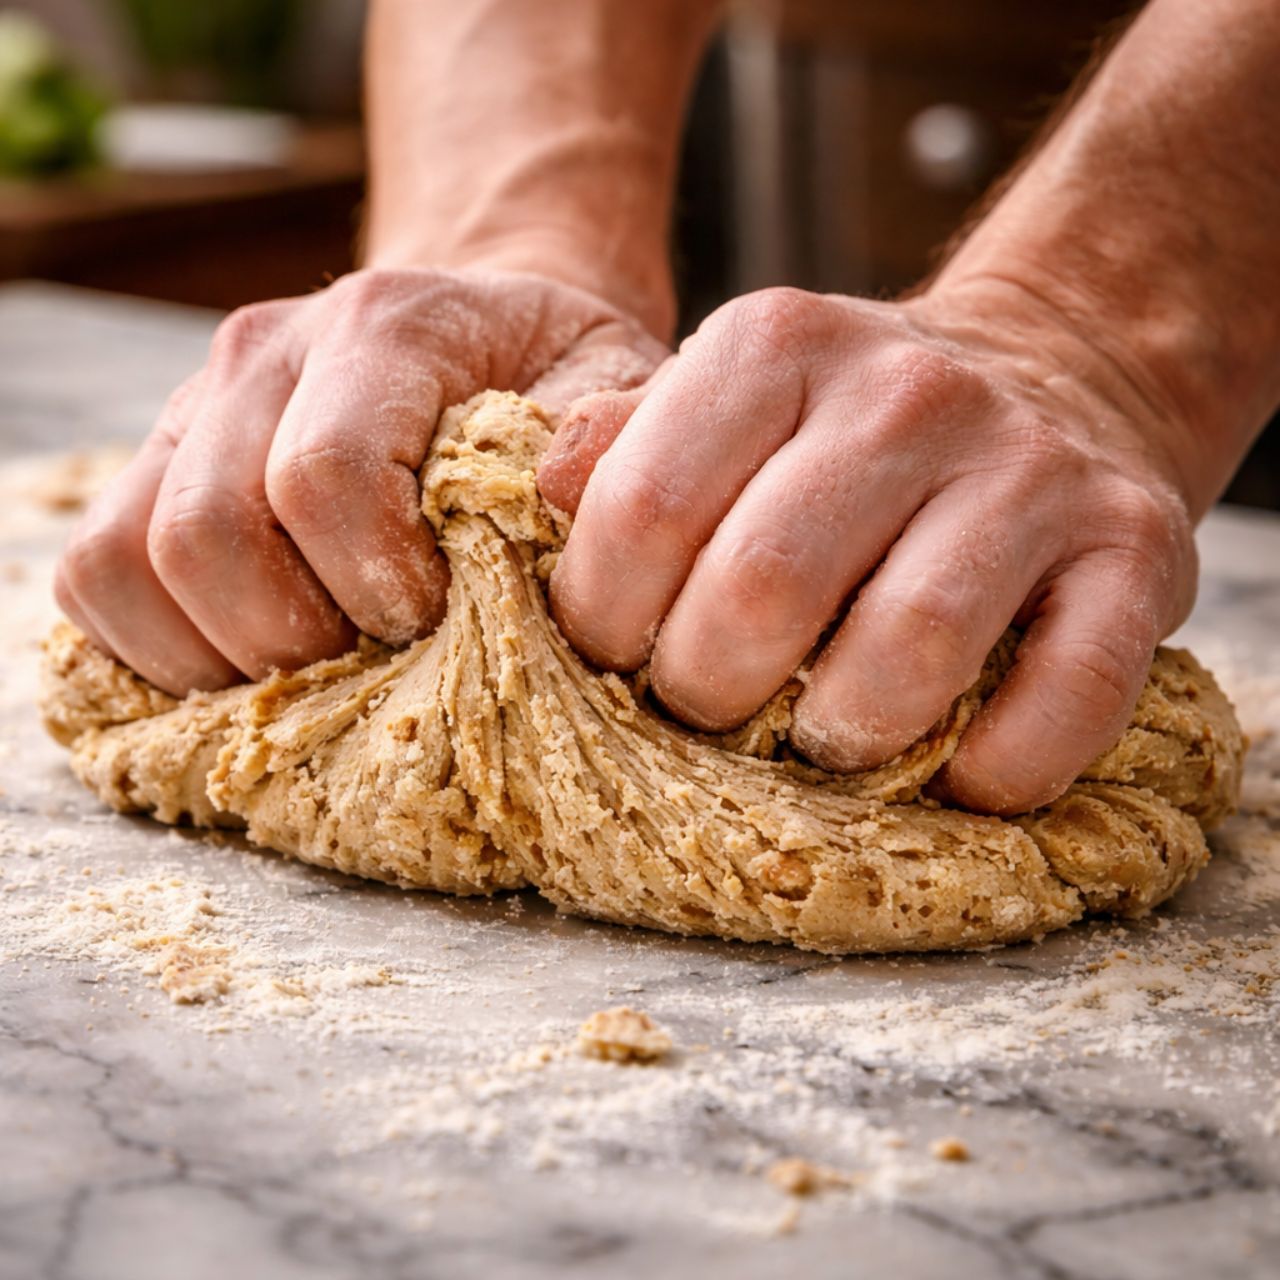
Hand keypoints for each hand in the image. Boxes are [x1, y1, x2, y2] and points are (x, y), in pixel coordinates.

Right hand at [55, 267, 664, 695]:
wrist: (482, 331)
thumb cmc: (554, 379)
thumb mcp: (620, 384)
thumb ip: (610, 438)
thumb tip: (558, 497)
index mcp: (385, 326)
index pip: (326, 477)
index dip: (380, 583)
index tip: (440, 617)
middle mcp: (264, 355)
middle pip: (210, 536)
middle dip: (302, 637)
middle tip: (381, 651)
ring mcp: (193, 407)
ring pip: (131, 564)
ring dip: (228, 653)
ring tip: (324, 655)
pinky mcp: (152, 465)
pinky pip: (96, 577)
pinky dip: (162, 647)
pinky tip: (259, 652)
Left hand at [539, 286, 1198, 813]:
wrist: (1053, 380)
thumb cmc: (850, 432)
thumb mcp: (730, 396)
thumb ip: (629, 442)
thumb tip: (543, 495)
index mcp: (777, 345)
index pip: (643, 507)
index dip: (604, 618)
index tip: (616, 658)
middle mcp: (906, 393)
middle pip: (760, 591)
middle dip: (708, 695)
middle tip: (713, 711)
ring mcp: (1031, 468)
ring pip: (908, 650)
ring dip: (844, 740)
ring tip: (825, 742)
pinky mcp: (1135, 547)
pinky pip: (1068, 692)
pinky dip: (1000, 768)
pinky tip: (958, 776)